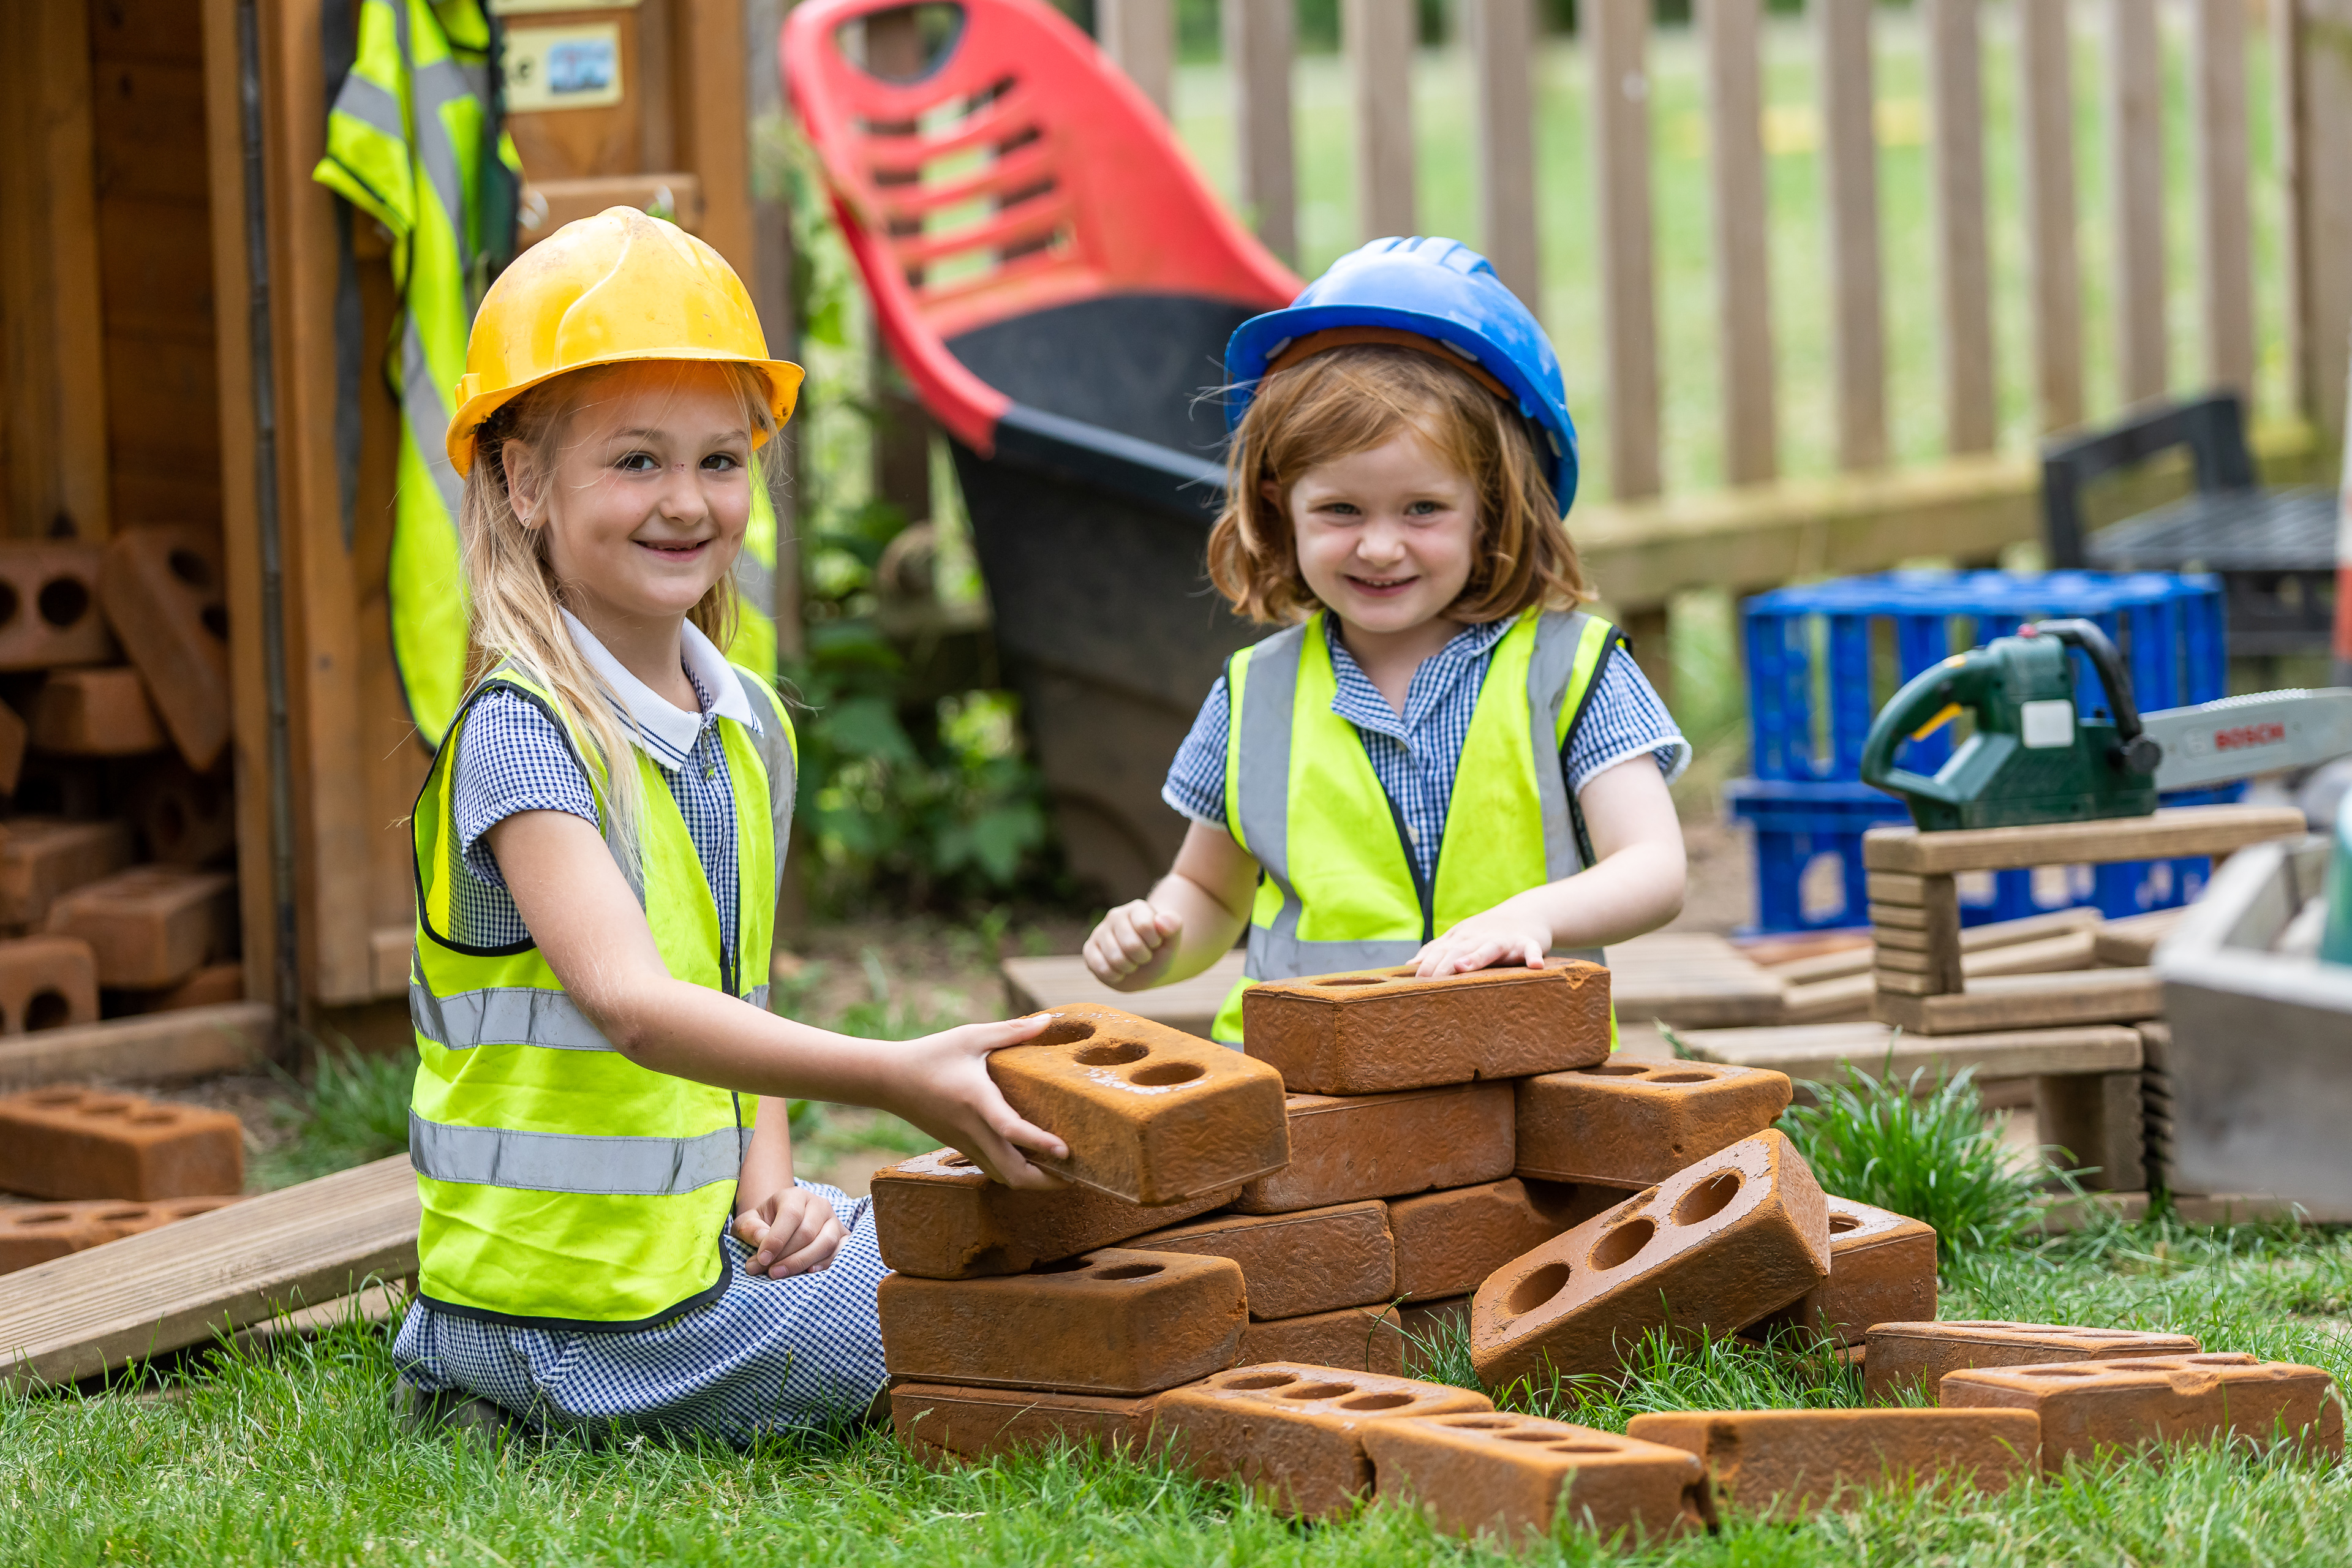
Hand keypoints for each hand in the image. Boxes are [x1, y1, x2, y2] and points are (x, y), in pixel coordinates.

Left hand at [734, 1185, 844, 1277]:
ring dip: (802, 1262)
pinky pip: (840, 1251)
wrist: (783, 1223)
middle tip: (767, 1271)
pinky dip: (826, 1263)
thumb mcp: (749, 1222)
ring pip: (826, 1242)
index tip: (761, 1259)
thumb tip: (762, 1238)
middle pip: (807, 1232)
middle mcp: (819, 1204)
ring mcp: (834, 1220)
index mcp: (795, 1195)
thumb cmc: (764, 1224)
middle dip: (785, 1256)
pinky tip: (808, 1272)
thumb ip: (750, 1228)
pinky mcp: (843, 1236)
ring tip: (781, 1274)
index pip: (791, 1215)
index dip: (776, 1239)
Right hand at [882, 1014, 1071, 1189]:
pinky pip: (991, 1169)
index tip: (1065, 1151)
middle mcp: (972, 1128)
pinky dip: (1014, 1173)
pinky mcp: (960, 1147)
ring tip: (1059, 1173)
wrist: (889, 1080)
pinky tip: (1031, 1163)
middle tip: (1074, 1173)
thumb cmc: (931, 1054)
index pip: (1011, 1129)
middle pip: (1011, 1171)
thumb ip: (1011, 1030)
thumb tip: (1049, 1020)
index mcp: (977, 1100)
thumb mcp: (971, 1036)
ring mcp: (965, 1143)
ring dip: (1031, 1181)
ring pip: (1002, 1176)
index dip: (1040, 1143)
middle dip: (1044, 1181)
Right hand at [1084, 900, 1183, 989]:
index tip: (1156, 944)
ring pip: (1115, 958)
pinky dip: (1114, 975)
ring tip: (1133, 963)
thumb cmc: (1159, 951)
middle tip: (1144, 956)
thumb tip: (1161, 920)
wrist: (1146, 967)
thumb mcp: (1172, 941)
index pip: (1145, 926)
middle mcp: (1116, 916)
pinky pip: (1099, 967)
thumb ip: (1174, 926)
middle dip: (1143, 958)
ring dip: (1129, 968)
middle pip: (1131, 944)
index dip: (1154, 943)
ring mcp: (1100, 932)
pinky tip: (1119, 971)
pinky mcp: (1089, 949)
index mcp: (1138, 909)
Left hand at [1412, 908, 1552, 977]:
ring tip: (1462, 967)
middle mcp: (1479, 937)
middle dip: (1442, 966)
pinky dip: (1533, 956)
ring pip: (1489, 948)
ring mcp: (1504, 939)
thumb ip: (1437, 950)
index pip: (1440, 951)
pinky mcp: (1528, 942)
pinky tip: (1535, 966)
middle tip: (1429, 983)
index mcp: (1461, 938)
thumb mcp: (1461, 938)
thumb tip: (1410, 966)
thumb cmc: (1488, 932)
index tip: (1416, 983)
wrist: (1527, 913)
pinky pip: (1532, 950)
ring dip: (1475, 957)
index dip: (1427, 966)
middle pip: (1458, 951)